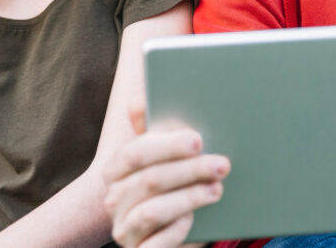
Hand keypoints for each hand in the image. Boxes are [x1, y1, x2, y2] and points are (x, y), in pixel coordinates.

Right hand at [103, 101, 230, 247]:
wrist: (169, 235)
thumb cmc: (172, 185)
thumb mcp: (166, 158)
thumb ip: (157, 131)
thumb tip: (138, 102)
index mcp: (116, 170)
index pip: (135, 152)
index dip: (167, 145)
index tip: (198, 140)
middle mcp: (114, 199)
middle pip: (149, 180)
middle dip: (189, 170)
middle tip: (222, 164)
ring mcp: (124, 229)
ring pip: (152, 211)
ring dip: (189, 197)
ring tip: (217, 189)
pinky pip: (156, 243)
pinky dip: (176, 230)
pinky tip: (194, 219)